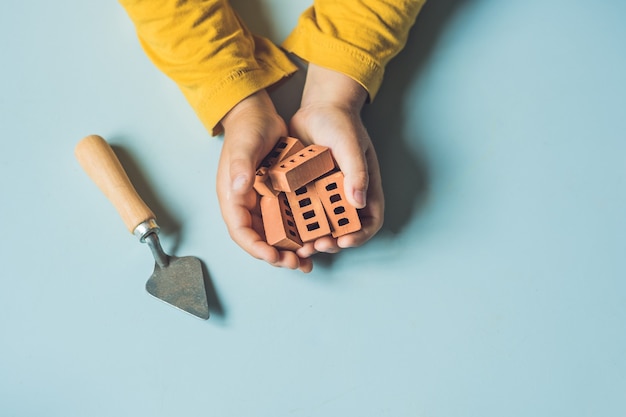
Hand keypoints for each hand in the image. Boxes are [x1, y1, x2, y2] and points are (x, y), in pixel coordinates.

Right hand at [217, 90, 313, 272]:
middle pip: (258, 239)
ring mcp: (261, 202)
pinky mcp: (276, 197)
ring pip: (274, 235)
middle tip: (296, 264)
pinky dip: (298, 234)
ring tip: (306, 262)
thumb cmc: (247, 128)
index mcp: (232, 196)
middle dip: (276, 256)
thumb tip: (238, 190)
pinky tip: (313, 241)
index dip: (256, 247)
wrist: (258, 114)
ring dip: (289, 250)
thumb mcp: (244, 146)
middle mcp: (246, 204)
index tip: (274, 256)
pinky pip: (286, 221)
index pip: (240, 231)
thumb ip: (240, 167)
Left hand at [289, 64, 384, 257]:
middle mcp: (344, 197)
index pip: (369, 221)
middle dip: (330, 242)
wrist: (317, 108)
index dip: (359, 235)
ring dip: (310, 239)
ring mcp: (324, 195)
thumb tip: (358, 203)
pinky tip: (281, 228)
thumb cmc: (341, 123)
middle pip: (342, 230)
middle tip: (315, 246)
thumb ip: (356, 172)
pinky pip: (300, 212)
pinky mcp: (305, 191)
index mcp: (363, 188)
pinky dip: (293, 223)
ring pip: (319, 226)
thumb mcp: (351, 145)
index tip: (343, 241)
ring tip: (297, 246)